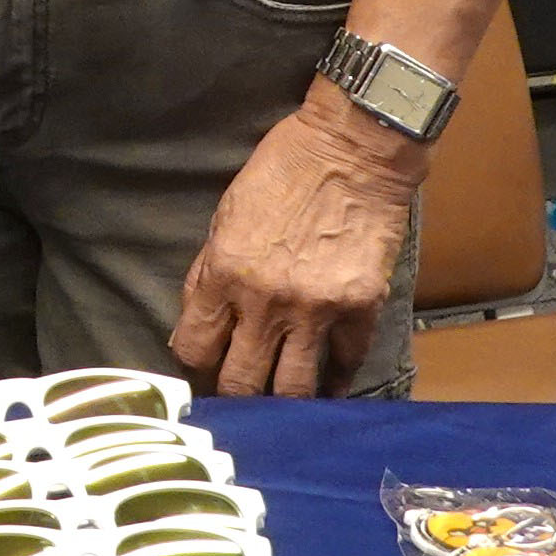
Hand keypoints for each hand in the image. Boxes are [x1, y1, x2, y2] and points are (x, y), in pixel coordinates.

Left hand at [172, 100, 425, 398]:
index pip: (195, 350)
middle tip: (240, 398)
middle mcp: (267, 302)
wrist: (352, 149)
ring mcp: (317, 309)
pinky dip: (337, 379)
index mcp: (225, 274)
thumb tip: (196, 324)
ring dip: (285, 402)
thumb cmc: (282, 171)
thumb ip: (209, 274)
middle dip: (235, 397)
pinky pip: (346, 363)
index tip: (205, 370)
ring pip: (293, 389)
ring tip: (282, 407)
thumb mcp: (225, 216)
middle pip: (240, 383)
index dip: (197, 367)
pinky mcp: (361, 307)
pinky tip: (330, 385)